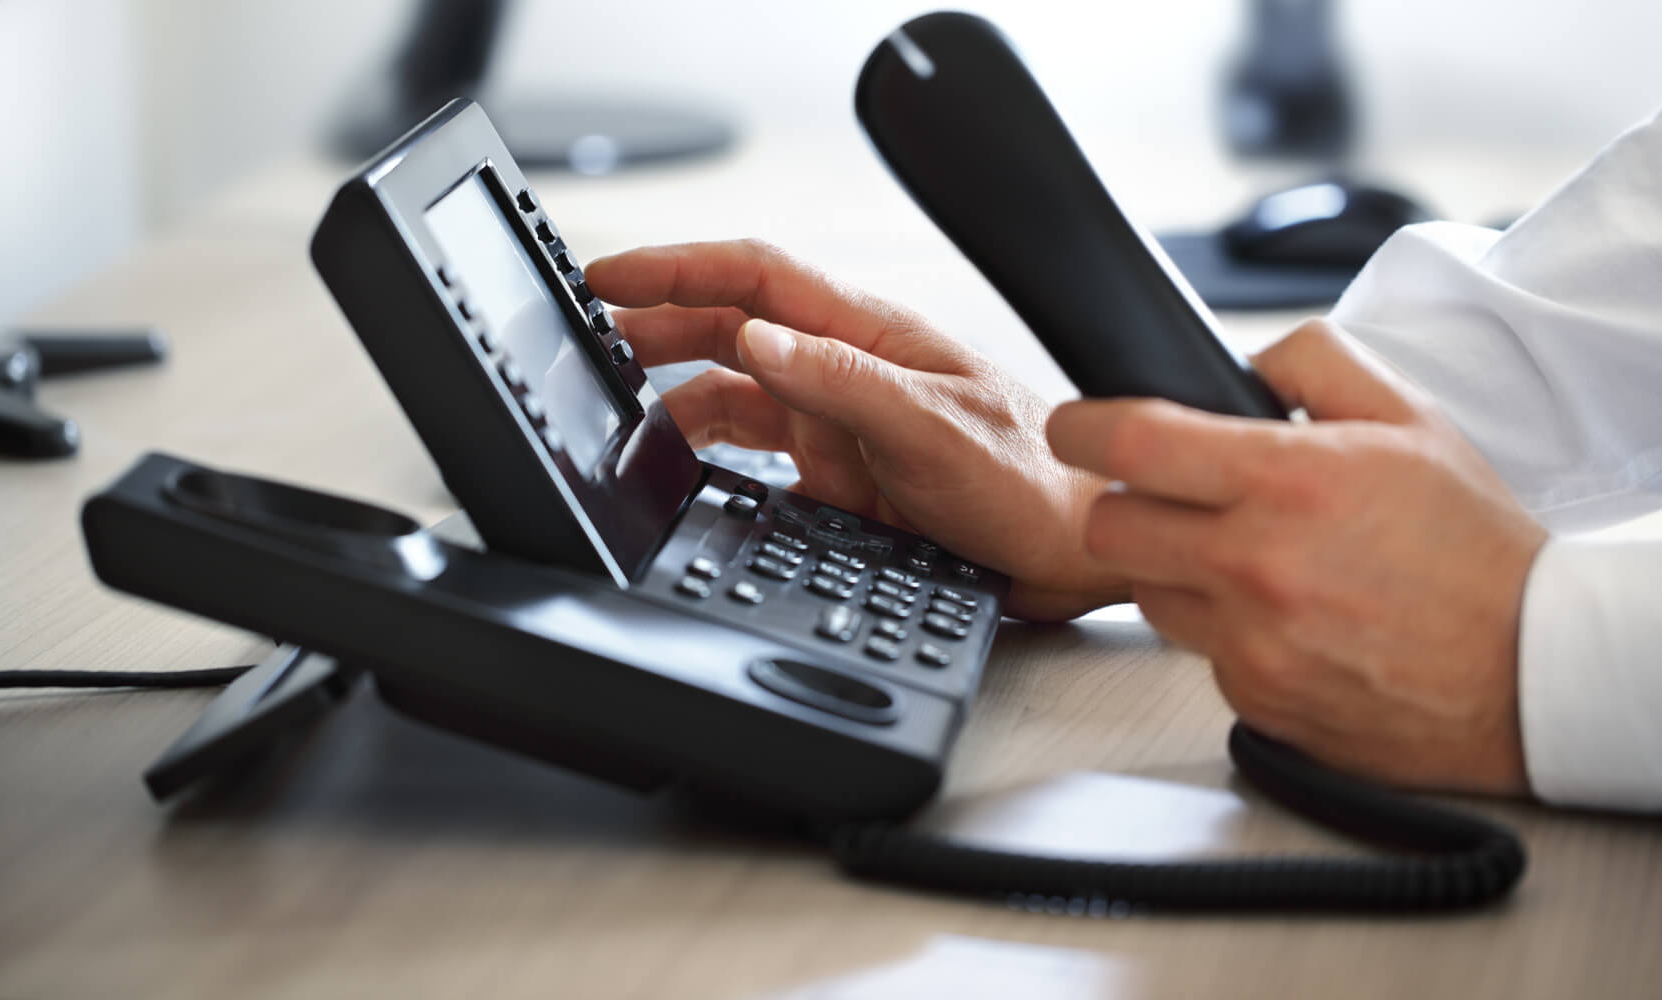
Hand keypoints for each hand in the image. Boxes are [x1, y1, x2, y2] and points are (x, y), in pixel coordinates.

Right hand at [585, 239, 1128, 620]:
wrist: (1073, 552)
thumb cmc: (1030, 480)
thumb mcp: (933, 426)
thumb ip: (841, 382)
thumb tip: (755, 336)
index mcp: (869, 335)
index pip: (756, 276)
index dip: (678, 267)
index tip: (608, 274)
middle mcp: (847, 372)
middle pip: (729, 326)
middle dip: (654, 324)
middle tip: (587, 337)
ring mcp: (840, 424)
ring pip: (733, 391)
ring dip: (673, 392)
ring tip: (615, 403)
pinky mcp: (840, 479)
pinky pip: (754, 455)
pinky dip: (707, 454)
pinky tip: (676, 466)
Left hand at [1045, 320, 1546, 795]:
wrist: (1534, 671)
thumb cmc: (1476, 550)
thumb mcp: (1411, 418)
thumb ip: (1315, 363)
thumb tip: (1242, 362)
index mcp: (1290, 482)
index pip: (1130, 445)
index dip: (1082, 427)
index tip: (1077, 426)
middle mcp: (1258, 567)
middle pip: (1108, 529)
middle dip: (1127, 505)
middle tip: (1172, 499)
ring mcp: (1252, 643)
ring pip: (1150, 594)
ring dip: (1178, 571)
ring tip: (1252, 562)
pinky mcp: (1257, 702)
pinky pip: (1202, 654)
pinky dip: (1229, 634)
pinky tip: (1291, 620)